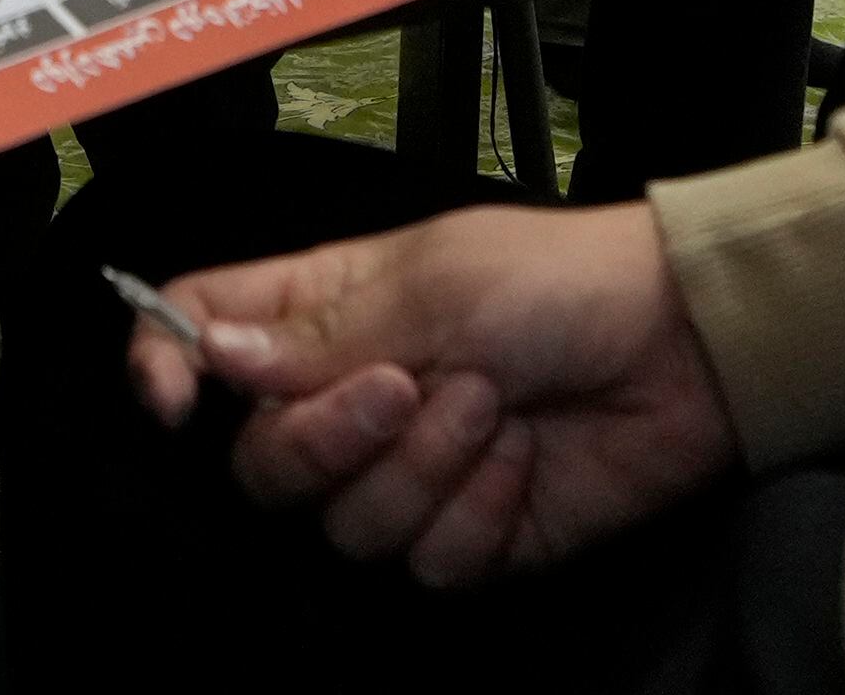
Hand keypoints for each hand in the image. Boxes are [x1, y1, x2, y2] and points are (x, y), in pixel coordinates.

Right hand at [133, 203, 736, 587]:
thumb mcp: (430, 282)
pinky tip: (522, 459)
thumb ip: (312, 334)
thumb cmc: (559, 281)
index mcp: (321, 312)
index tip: (174, 397)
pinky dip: (479, 510)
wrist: (681, 347)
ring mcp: (406, 473)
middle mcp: (348, 398)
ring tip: (493, 403)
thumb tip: (207, 350)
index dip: (163, 366)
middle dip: (325, 437)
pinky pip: (428, 562)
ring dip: (424, 465)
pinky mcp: (467, 535)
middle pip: (260, 464)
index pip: (198, 336)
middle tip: (405, 384)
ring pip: (346, 525)